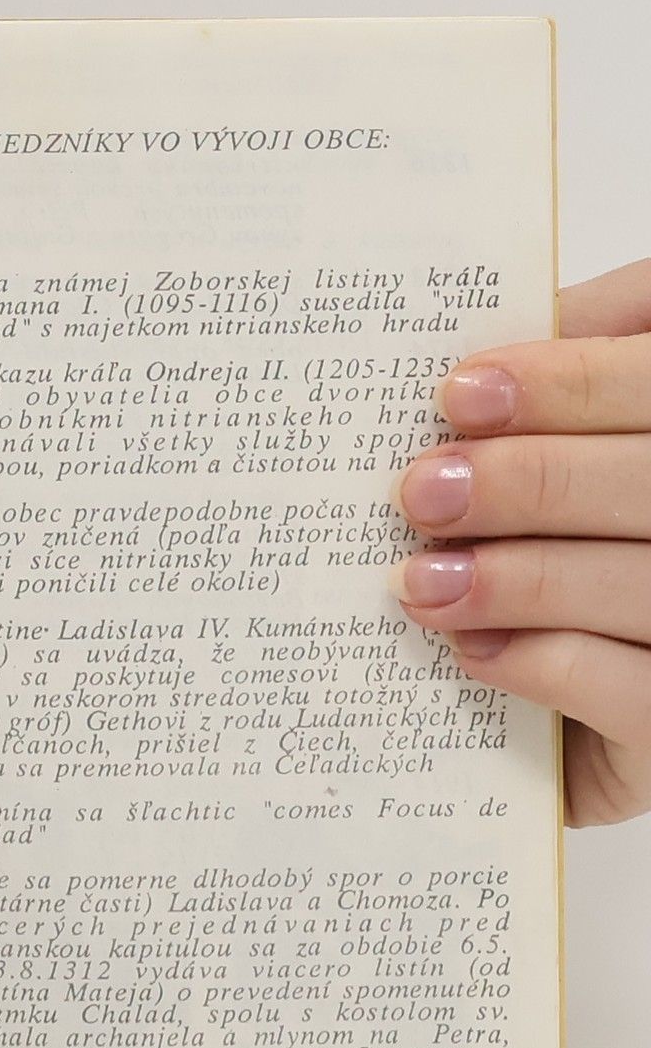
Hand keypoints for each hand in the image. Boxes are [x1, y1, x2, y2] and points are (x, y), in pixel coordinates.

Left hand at [391, 259, 650, 824]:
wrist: (589, 720)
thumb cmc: (585, 548)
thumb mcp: (583, 441)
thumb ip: (580, 364)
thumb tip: (494, 327)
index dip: (572, 382)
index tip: (460, 393)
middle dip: (532, 481)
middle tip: (420, 491)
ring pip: (641, 585)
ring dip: (519, 579)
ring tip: (419, 581)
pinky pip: (635, 691)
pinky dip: (545, 663)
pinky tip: (471, 653)